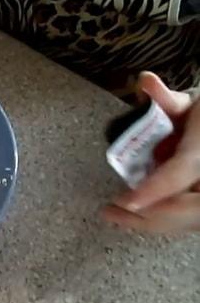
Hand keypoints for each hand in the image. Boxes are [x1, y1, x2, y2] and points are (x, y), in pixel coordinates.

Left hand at [102, 72, 199, 232]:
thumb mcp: (193, 103)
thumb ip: (167, 98)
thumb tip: (144, 80)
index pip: (179, 173)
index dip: (153, 190)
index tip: (126, 202)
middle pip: (186, 211)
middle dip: (149, 218)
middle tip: (110, 213)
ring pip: (189, 220)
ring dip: (152, 223)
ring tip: (116, 217)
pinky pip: (189, 219)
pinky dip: (163, 220)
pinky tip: (136, 217)